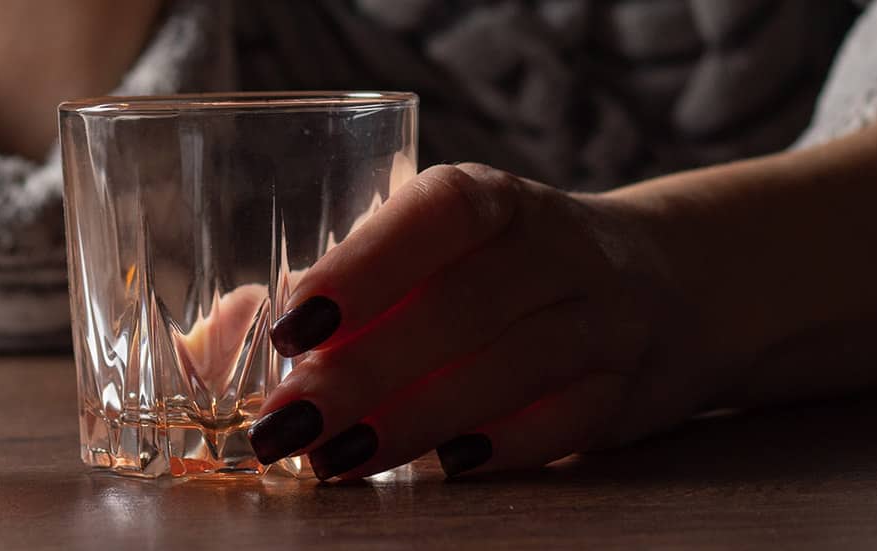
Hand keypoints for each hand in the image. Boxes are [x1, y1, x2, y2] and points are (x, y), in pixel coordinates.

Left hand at [246, 164, 698, 480]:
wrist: (666, 284)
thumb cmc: (496, 272)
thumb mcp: (435, 253)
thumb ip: (338, 290)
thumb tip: (211, 339)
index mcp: (491, 200)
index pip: (437, 214)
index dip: (364, 266)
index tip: (290, 324)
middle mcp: (553, 248)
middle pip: (463, 307)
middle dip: (364, 371)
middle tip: (285, 423)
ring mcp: (601, 318)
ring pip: (510, 368)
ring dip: (413, 422)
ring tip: (333, 460)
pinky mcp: (624, 390)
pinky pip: (565, 422)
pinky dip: (501, 448)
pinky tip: (441, 469)